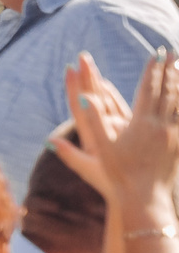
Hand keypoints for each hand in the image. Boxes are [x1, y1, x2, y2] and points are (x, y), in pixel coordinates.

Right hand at [63, 51, 178, 224]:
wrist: (143, 199)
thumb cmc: (117, 176)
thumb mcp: (100, 149)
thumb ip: (93, 122)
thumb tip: (83, 99)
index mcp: (140, 124)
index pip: (148, 90)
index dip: (152, 71)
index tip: (157, 54)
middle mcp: (160, 127)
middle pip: (167, 92)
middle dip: (169, 70)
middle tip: (172, 53)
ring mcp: (173, 137)